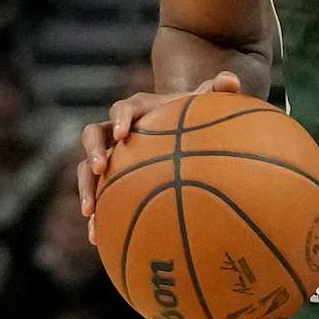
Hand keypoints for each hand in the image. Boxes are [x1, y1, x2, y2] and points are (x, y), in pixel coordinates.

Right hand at [76, 70, 242, 239]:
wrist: (180, 136)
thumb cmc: (193, 120)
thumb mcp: (205, 107)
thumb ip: (217, 92)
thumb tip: (231, 80)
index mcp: (137, 110)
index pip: (122, 108)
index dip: (119, 118)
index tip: (122, 133)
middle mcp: (116, 132)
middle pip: (92, 135)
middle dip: (92, 151)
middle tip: (99, 168)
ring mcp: (110, 157)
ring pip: (86, 169)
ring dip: (86, 187)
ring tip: (90, 211)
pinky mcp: (110, 180)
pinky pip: (97, 195)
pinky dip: (97, 216)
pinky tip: (97, 238)